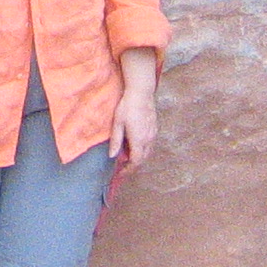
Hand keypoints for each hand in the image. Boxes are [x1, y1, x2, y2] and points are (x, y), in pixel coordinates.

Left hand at [109, 54, 158, 182]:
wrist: (141, 92)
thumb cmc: (127, 106)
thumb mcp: (117, 123)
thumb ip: (116, 141)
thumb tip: (112, 156)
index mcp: (139, 140)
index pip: (135, 162)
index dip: (128, 170)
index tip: (121, 173)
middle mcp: (148, 139)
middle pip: (143, 159)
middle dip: (133, 165)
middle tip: (122, 166)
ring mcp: (153, 134)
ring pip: (148, 152)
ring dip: (138, 157)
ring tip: (127, 155)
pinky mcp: (154, 129)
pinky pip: (150, 145)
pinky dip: (143, 149)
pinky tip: (135, 144)